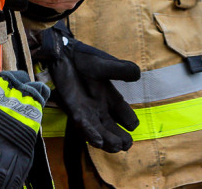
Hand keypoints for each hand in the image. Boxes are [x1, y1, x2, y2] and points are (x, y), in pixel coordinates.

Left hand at [30, 22, 140, 151]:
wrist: (64, 53)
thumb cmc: (85, 58)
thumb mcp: (106, 64)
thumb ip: (121, 69)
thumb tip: (138, 75)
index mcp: (111, 98)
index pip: (125, 115)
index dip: (130, 122)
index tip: (132, 125)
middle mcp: (100, 108)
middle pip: (113, 129)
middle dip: (120, 138)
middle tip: (126, 145)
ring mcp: (87, 110)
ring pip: (99, 131)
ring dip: (107, 141)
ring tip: (115, 147)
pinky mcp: (74, 110)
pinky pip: (83, 125)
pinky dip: (91, 134)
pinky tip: (98, 141)